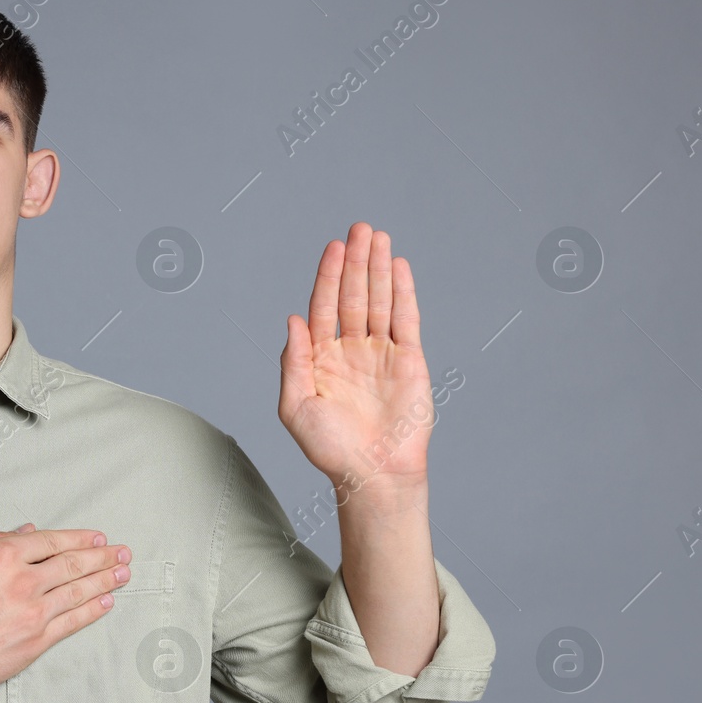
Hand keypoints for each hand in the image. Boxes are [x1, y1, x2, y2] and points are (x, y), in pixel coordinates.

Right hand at [0, 523, 132, 695]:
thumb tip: (24, 533)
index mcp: (4, 554)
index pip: (52, 541)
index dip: (80, 539)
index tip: (98, 539)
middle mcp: (24, 581)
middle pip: (73, 564)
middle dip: (103, 557)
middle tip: (123, 553)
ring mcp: (33, 612)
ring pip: (78, 592)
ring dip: (106, 580)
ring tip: (124, 573)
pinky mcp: (36, 641)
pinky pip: (73, 622)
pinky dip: (93, 610)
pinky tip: (106, 602)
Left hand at [279, 221, 433, 495]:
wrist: (372, 474)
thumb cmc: (329, 448)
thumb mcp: (295, 406)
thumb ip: (293, 362)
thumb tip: (293, 320)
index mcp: (321, 359)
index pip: (324, 307)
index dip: (328, 276)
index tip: (333, 247)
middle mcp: (350, 351)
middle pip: (354, 296)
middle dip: (355, 262)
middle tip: (358, 228)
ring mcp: (380, 354)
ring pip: (379, 301)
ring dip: (378, 268)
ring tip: (377, 236)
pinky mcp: (408, 362)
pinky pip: (405, 319)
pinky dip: (402, 292)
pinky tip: (398, 266)